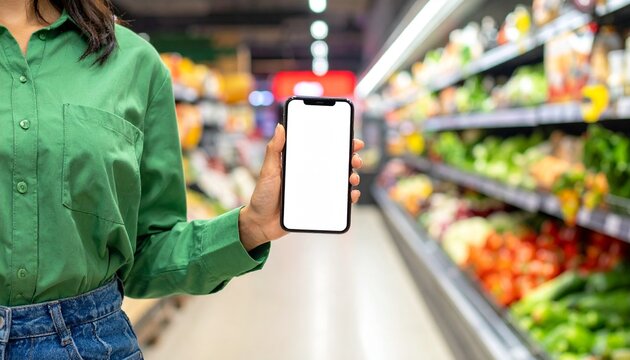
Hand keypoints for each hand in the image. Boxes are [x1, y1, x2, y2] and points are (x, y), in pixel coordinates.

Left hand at [239, 124, 364, 250]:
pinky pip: (338, 201)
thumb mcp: (268, 170)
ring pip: (340, 181)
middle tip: (355, 160)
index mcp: (301, 163)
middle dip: (351, 159)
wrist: (261, 223)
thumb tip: (280, 126)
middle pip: (337, 164)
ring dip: (352, 177)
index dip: (340, 143)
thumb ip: (274, 149)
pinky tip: (351, 195)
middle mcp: (312, 175)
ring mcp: (316, 190)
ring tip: (352, 178)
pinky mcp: (319, 205)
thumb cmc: (262, 195)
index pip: (324, 149)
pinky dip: (348, 197)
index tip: (351, 140)